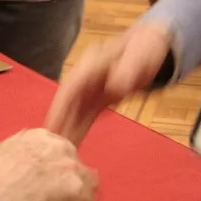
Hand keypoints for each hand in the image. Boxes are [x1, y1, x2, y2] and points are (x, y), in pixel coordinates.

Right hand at [0, 129, 97, 200]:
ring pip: (87, 179)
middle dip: (69, 177)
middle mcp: (56, 146)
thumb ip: (10, 148)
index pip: (57, 147)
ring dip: (82, 193)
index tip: (50, 178)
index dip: (55, 165)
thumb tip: (16, 148)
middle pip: (74, 161)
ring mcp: (67, 166)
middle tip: (61, 195)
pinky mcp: (73, 188)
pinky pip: (88, 200)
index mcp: (37, 137)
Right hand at [45, 22, 171, 145]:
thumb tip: (116, 86)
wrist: (152, 45)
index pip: (71, 87)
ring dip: (66, 131)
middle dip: (58, 124)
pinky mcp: (98, 99)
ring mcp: (91, 88)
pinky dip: (77, 130)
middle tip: (48, 150)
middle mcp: (86, 77)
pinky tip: (71, 146)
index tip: (52, 127)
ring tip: (55, 155)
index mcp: (92, 64)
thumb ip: (129, 69)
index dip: (60, 107)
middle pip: (68, 102)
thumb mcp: (141, 55)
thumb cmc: (146, 48)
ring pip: (74, 111)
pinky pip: (84, 116)